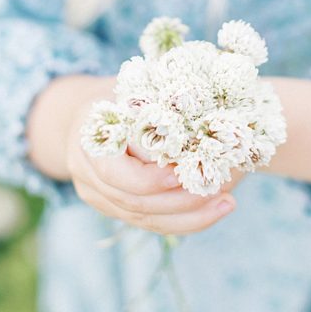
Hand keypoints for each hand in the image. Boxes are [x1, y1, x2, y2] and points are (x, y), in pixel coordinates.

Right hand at [65, 98, 237, 235]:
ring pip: (143, 218)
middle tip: (218, 192)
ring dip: (188, 217)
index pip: (114, 173)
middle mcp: (87, 173)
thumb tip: (199, 123)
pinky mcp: (114, 208)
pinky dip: (182, 220)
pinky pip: (148, 222)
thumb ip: (156, 108)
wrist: (85, 113)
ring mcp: (98, 195)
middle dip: (178, 202)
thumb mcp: (133, 90)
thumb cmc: (119, 93)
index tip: (182, 173)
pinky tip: (212, 210)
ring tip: (225, 204)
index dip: (149, 180)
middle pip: (132, 202)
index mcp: (89, 139)